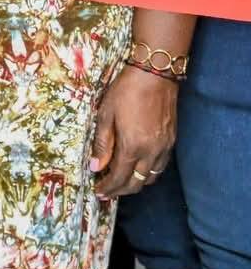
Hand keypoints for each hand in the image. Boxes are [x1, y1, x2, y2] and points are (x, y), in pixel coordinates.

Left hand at [92, 65, 179, 197]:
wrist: (154, 76)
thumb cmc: (125, 92)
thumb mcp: (106, 115)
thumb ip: (103, 144)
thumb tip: (96, 167)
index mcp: (133, 146)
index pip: (120, 177)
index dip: (108, 187)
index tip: (98, 192)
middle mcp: (152, 152)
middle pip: (137, 183)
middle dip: (121, 191)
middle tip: (107, 192)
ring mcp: (165, 147)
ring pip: (151, 176)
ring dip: (135, 183)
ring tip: (120, 182)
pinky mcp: (172, 141)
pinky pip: (160, 166)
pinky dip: (148, 172)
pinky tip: (137, 168)